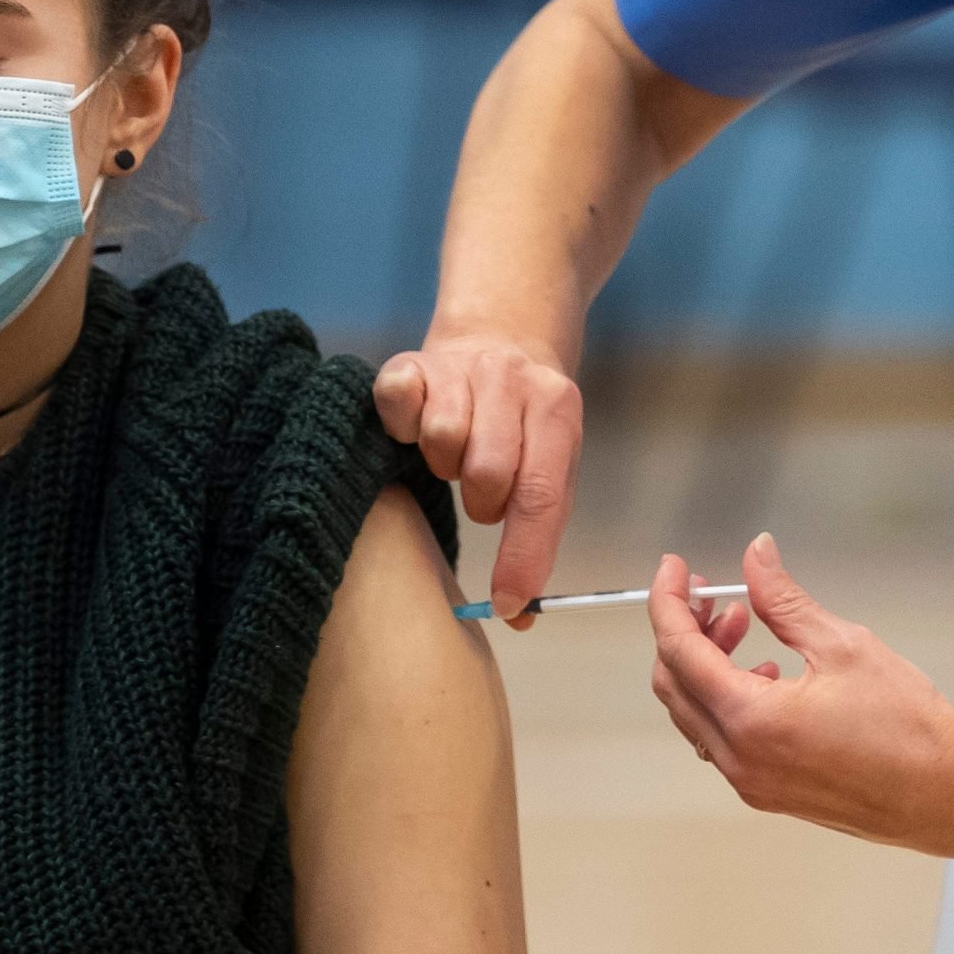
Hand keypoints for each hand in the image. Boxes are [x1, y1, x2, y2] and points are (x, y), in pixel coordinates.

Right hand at [374, 334, 581, 628]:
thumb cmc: (525, 424)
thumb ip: (539, 538)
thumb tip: (519, 616)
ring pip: (441, 438)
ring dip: (444, 463)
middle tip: (483, 493)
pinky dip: (403, 428)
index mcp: (556, 408)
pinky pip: (397, 406)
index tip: (509, 604)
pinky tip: (418, 426)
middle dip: (483, 502)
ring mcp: (458, 365)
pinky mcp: (408, 364)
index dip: (522, 556)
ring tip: (456, 452)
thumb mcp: (552, 466)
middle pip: (487, 471)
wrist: (501, 338)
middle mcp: (510, 378)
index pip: (540, 494)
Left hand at [647, 534, 953, 857]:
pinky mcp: (770, 792)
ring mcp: (752, 782)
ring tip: (746, 625)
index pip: (678, 651)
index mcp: (750, 721)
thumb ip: (785, 601)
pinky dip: (728, 697)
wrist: (947, 795)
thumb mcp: (843, 645)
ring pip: (696, 713)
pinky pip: (723, 739)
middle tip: (713, 595)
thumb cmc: (907, 729)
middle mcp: (740, 760)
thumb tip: (756, 559)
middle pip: (675, 685)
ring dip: (707, 664)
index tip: (675, 569)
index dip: (668, 602)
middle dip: (685, 631)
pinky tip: (769, 672)